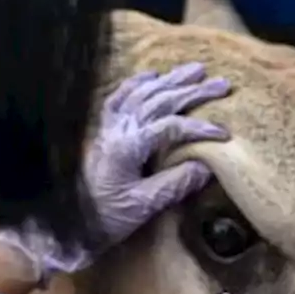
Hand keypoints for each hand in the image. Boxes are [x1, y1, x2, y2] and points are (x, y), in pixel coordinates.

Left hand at [90, 63, 230, 245]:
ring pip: (143, 94)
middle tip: (221, 84)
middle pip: (159, 101)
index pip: (170, 127)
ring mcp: (109, 127)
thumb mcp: (144, 206)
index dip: (199, 128)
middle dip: (192, 91)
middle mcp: (118, 130)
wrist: (70, 223)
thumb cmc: (107, 217)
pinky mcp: (104, 131)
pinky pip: (119, 98)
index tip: (224, 134)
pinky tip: (153, 75)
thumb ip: (175, 184)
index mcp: (128, 147)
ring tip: (196, 69)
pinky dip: (137, 83)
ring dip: (171, 80)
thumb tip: (207, 166)